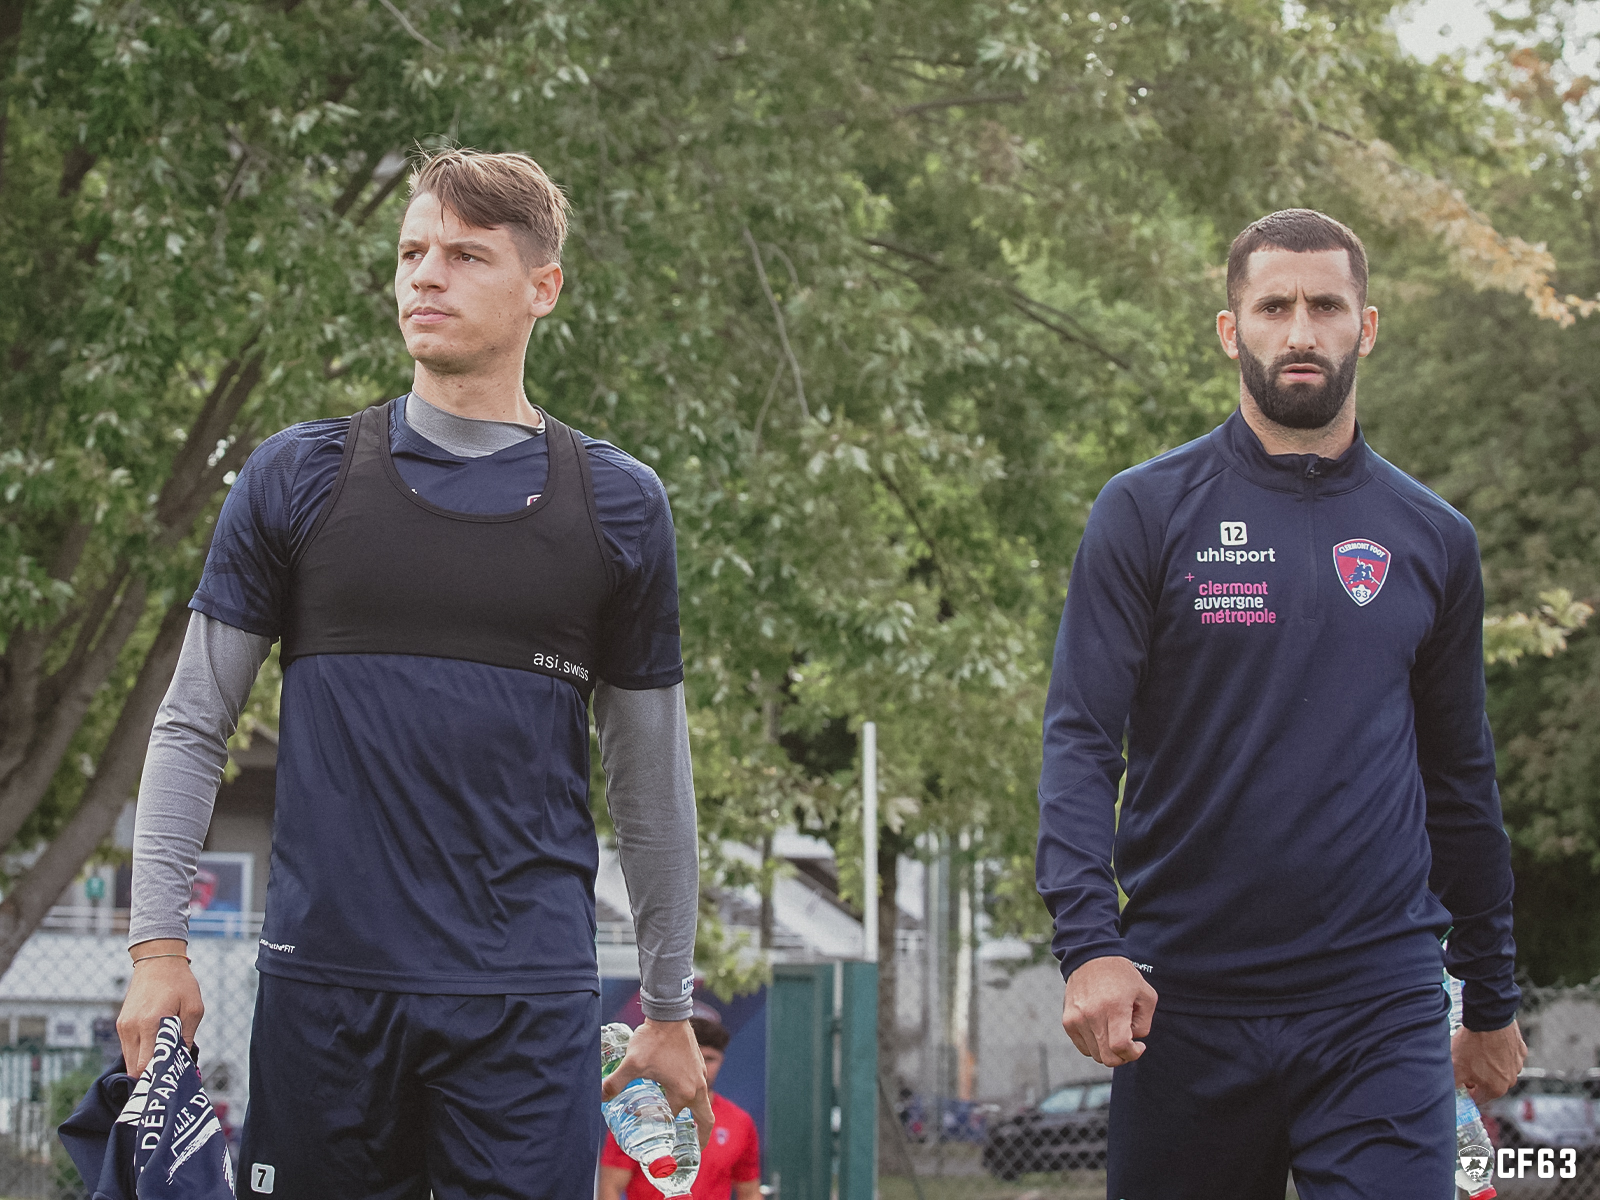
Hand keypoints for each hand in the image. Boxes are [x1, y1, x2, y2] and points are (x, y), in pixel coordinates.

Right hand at [116, 940, 202, 1077]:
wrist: (157, 962)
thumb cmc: (180, 984)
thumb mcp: (194, 1008)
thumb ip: (187, 1036)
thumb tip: (182, 1061)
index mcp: (151, 1023)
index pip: (145, 1064)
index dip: (154, 1078)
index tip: (167, 1085)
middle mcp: (132, 1027)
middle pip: (134, 1068)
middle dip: (149, 1076)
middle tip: (166, 1080)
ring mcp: (124, 1026)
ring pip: (129, 1061)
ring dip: (143, 1065)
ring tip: (162, 1065)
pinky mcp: (121, 1024)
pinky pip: (128, 1049)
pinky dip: (139, 1054)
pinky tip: (155, 1050)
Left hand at [601, 1018, 713, 1147]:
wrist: (669, 1013)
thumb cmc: (653, 1039)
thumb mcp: (631, 1064)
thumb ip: (615, 1083)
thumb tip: (599, 1097)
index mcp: (684, 1091)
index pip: (674, 1120)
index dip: (662, 1129)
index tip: (654, 1137)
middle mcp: (697, 1085)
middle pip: (706, 1119)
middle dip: (701, 1136)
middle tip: (693, 1148)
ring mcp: (700, 1073)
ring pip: (701, 1102)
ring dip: (694, 1114)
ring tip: (680, 1122)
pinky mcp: (698, 1063)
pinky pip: (698, 1087)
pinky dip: (691, 1096)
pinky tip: (675, 1092)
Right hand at [1062, 956, 1157, 1066]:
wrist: (1091, 957)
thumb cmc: (1122, 976)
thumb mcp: (1146, 994)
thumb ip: (1145, 1024)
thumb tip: (1133, 1041)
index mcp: (1114, 1007)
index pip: (1120, 1047)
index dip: (1133, 1054)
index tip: (1139, 1046)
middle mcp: (1092, 1014)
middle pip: (1107, 1057)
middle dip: (1122, 1057)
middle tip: (1128, 1043)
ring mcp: (1077, 1018)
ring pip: (1095, 1055)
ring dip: (1108, 1050)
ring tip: (1113, 1029)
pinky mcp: (1068, 1021)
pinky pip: (1083, 1047)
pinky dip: (1095, 1045)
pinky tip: (1102, 1029)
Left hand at [1453, 1019, 1525, 1104]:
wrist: (1489, 1019)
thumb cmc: (1473, 1044)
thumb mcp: (1455, 1067)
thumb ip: (1453, 1084)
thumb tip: (1449, 1092)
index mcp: (1496, 1089)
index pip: (1478, 1098)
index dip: (1466, 1091)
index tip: (1459, 1082)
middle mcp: (1510, 1080)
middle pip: (1489, 1084)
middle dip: (1476, 1077)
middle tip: (1464, 1063)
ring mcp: (1517, 1065)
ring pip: (1499, 1069)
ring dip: (1487, 1064)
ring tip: (1475, 1050)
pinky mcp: (1520, 1050)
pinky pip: (1506, 1055)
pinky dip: (1498, 1051)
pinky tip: (1487, 1042)